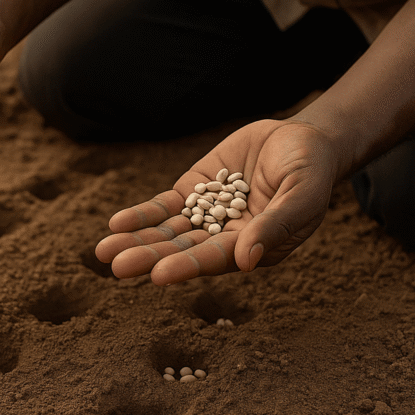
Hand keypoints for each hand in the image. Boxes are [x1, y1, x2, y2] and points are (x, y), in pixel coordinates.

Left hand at [95, 119, 340, 284]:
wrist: (303, 139)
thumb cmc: (311, 172)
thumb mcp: (301, 195)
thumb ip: (275, 226)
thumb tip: (246, 262)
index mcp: (253, 249)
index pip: (215, 260)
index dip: (187, 266)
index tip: (158, 275)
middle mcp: (224, 238)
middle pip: (181, 249)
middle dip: (148, 257)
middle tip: (116, 267)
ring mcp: (206, 215)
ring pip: (166, 231)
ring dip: (136, 240)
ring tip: (103, 250)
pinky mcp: (193, 190)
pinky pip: (164, 207)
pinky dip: (141, 215)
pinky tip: (116, 223)